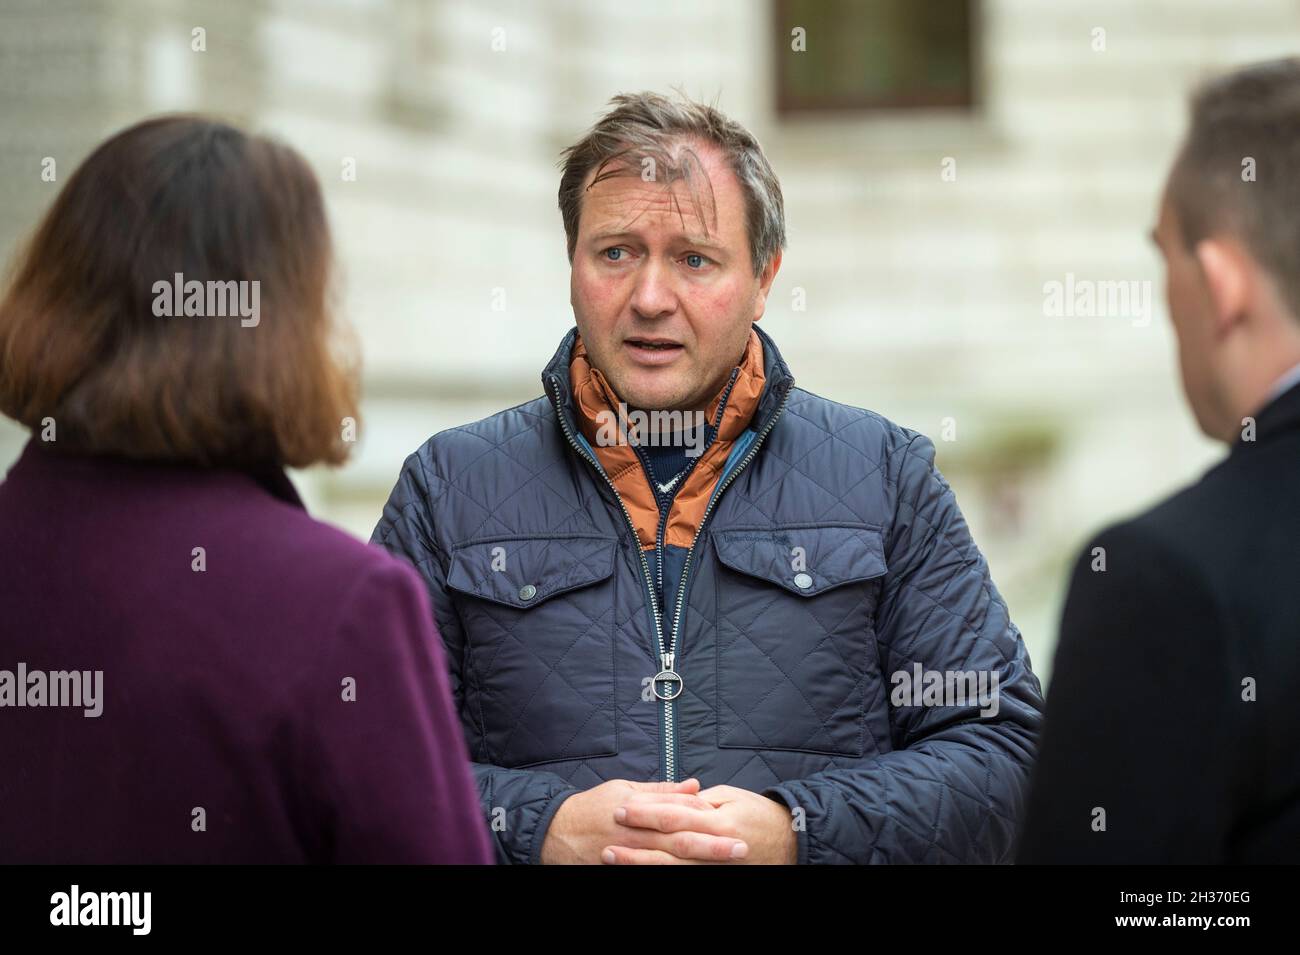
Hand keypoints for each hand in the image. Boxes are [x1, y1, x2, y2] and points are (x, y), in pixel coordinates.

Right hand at [540, 777, 739, 863]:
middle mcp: (638, 837)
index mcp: (640, 813)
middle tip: (741, 848)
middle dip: (712, 847)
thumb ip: (661, 791)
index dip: (708, 819)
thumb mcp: (623, 790)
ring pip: (669, 863)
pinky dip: (671, 875)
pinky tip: (692, 875)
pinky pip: (649, 873)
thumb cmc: (592, 808)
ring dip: (697, 863)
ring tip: (725, 865)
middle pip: (681, 843)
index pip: (680, 815)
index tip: (735, 824)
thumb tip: (694, 785)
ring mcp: (630, 858)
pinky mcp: (623, 871)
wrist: (555, 833)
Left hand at [602, 783, 797, 864]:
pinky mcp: (714, 876)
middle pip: (667, 845)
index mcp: (717, 820)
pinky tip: (641, 873)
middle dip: (635, 843)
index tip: (621, 809)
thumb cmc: (760, 815)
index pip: (673, 815)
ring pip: (671, 868)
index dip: (645, 813)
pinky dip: (661, 875)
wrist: (790, 843)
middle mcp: (714, 846)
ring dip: (640, 864)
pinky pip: (685, 878)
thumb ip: (701, 800)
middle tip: (607, 840)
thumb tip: (675, 799)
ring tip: (613, 860)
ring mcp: (714, 867)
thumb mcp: (732, 797)